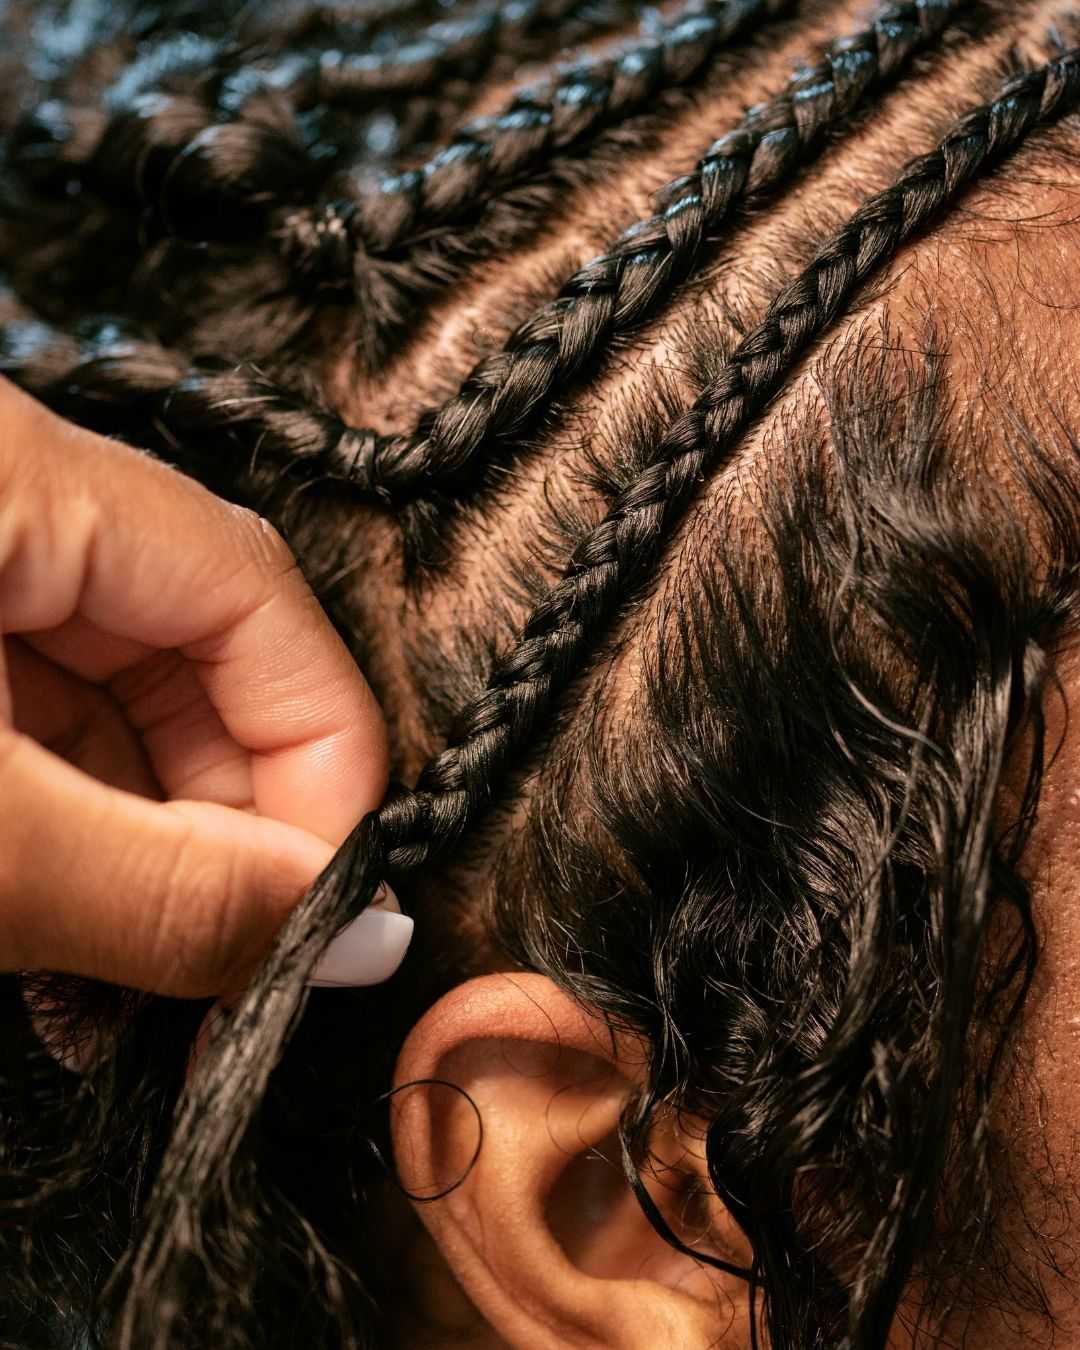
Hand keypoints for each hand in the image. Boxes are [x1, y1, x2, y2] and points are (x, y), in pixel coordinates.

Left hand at [0, 377, 388, 996]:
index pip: (249, 590)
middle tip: (239, 959)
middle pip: (191, 653)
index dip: (319, 755)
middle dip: (231, 821)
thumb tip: (350, 938)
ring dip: (145, 853)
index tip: (330, 902)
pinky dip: (64, 842)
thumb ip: (158, 887)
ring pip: (109, 708)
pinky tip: (69, 937)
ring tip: (145, 981)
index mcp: (3, 471)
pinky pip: (28, 735)